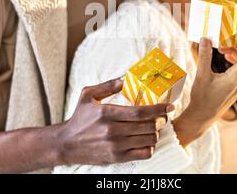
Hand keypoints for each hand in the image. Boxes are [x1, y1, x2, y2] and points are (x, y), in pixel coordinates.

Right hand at [54, 78, 173, 165]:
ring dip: (155, 132)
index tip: (169, 106)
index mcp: (107, 113)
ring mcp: (115, 146)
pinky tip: (146, 140)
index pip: (140, 112)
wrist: (66, 144)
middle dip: (160, 120)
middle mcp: (112, 131)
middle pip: (148, 126)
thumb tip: (127, 77)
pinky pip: (144, 153)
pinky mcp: (117, 158)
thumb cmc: (79, 117)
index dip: (158, 109)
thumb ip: (109, 85)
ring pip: (148, 139)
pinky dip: (150, 146)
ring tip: (153, 127)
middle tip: (162, 116)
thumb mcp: (88, 95)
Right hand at [173, 26, 236, 146]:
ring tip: (222, 49)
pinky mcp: (236, 90)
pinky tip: (224, 59)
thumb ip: (204, 55)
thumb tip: (205, 38)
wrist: (201, 117)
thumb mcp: (201, 75)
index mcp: (236, 78)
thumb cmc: (201, 98)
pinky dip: (235, 62)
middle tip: (231, 36)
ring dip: (236, 54)